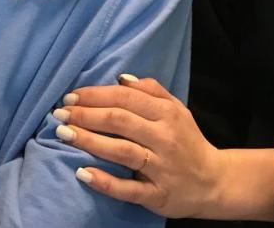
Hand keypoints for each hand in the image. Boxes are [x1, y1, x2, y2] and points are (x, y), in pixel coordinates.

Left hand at [52, 74, 225, 218]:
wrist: (213, 182)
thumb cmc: (187, 140)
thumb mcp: (177, 109)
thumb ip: (152, 90)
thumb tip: (120, 79)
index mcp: (167, 114)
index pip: (126, 98)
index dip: (96, 95)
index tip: (71, 96)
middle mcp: (164, 138)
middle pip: (120, 121)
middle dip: (86, 115)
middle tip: (59, 114)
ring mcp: (161, 167)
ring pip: (121, 151)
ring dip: (89, 141)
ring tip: (64, 134)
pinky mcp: (157, 194)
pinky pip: (128, 189)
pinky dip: (105, 181)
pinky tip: (83, 173)